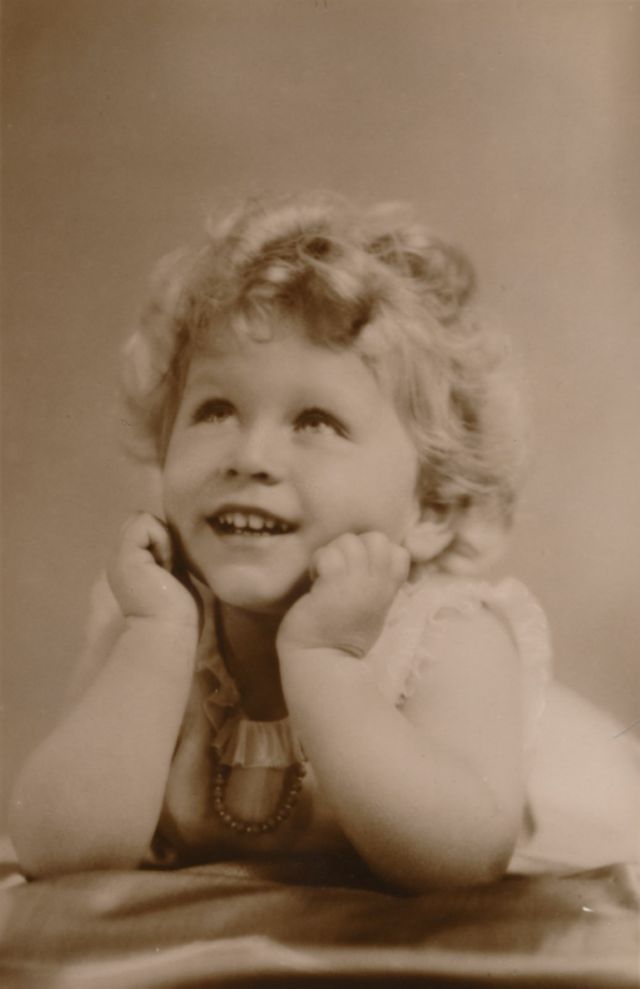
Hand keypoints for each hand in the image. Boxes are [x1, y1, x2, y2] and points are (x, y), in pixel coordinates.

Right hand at [107, 513, 198, 627]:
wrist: (169, 629)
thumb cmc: (178, 611)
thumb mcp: (174, 574)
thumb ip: (166, 554)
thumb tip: (170, 532)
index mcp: (129, 564)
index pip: (144, 531)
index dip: (164, 541)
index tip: (172, 570)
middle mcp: (119, 557)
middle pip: (143, 522)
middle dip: (164, 537)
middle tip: (169, 568)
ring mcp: (118, 555)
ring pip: (144, 520)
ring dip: (164, 540)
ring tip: (166, 569)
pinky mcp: (123, 554)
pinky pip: (145, 522)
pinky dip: (162, 539)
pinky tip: (164, 565)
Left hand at [277, 532, 409, 658]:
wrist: (321, 663)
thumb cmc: (341, 637)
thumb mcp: (371, 608)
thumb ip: (374, 583)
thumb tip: (366, 557)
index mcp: (387, 590)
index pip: (399, 552)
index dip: (377, 552)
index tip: (359, 571)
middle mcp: (377, 585)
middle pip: (376, 538)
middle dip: (353, 545)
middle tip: (339, 570)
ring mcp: (357, 585)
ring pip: (349, 541)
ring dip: (331, 554)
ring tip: (324, 577)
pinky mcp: (333, 586)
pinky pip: (327, 555)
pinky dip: (317, 563)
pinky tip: (314, 582)